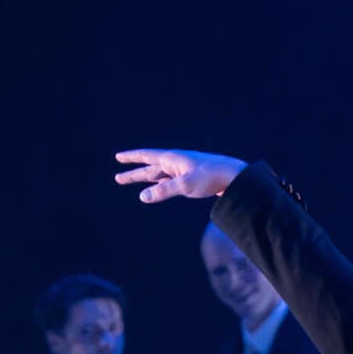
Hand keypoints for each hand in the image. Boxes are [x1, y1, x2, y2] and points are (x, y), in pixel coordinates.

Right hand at [113, 148, 246, 203]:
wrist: (234, 177)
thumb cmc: (211, 177)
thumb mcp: (185, 185)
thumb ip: (163, 191)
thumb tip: (142, 197)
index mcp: (172, 158)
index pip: (146, 156)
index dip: (131, 157)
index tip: (118, 157)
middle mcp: (176, 163)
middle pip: (150, 168)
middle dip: (133, 173)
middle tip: (117, 178)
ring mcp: (183, 171)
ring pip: (159, 176)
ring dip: (145, 179)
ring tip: (132, 181)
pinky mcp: (191, 179)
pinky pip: (169, 181)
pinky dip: (160, 184)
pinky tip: (156, 187)